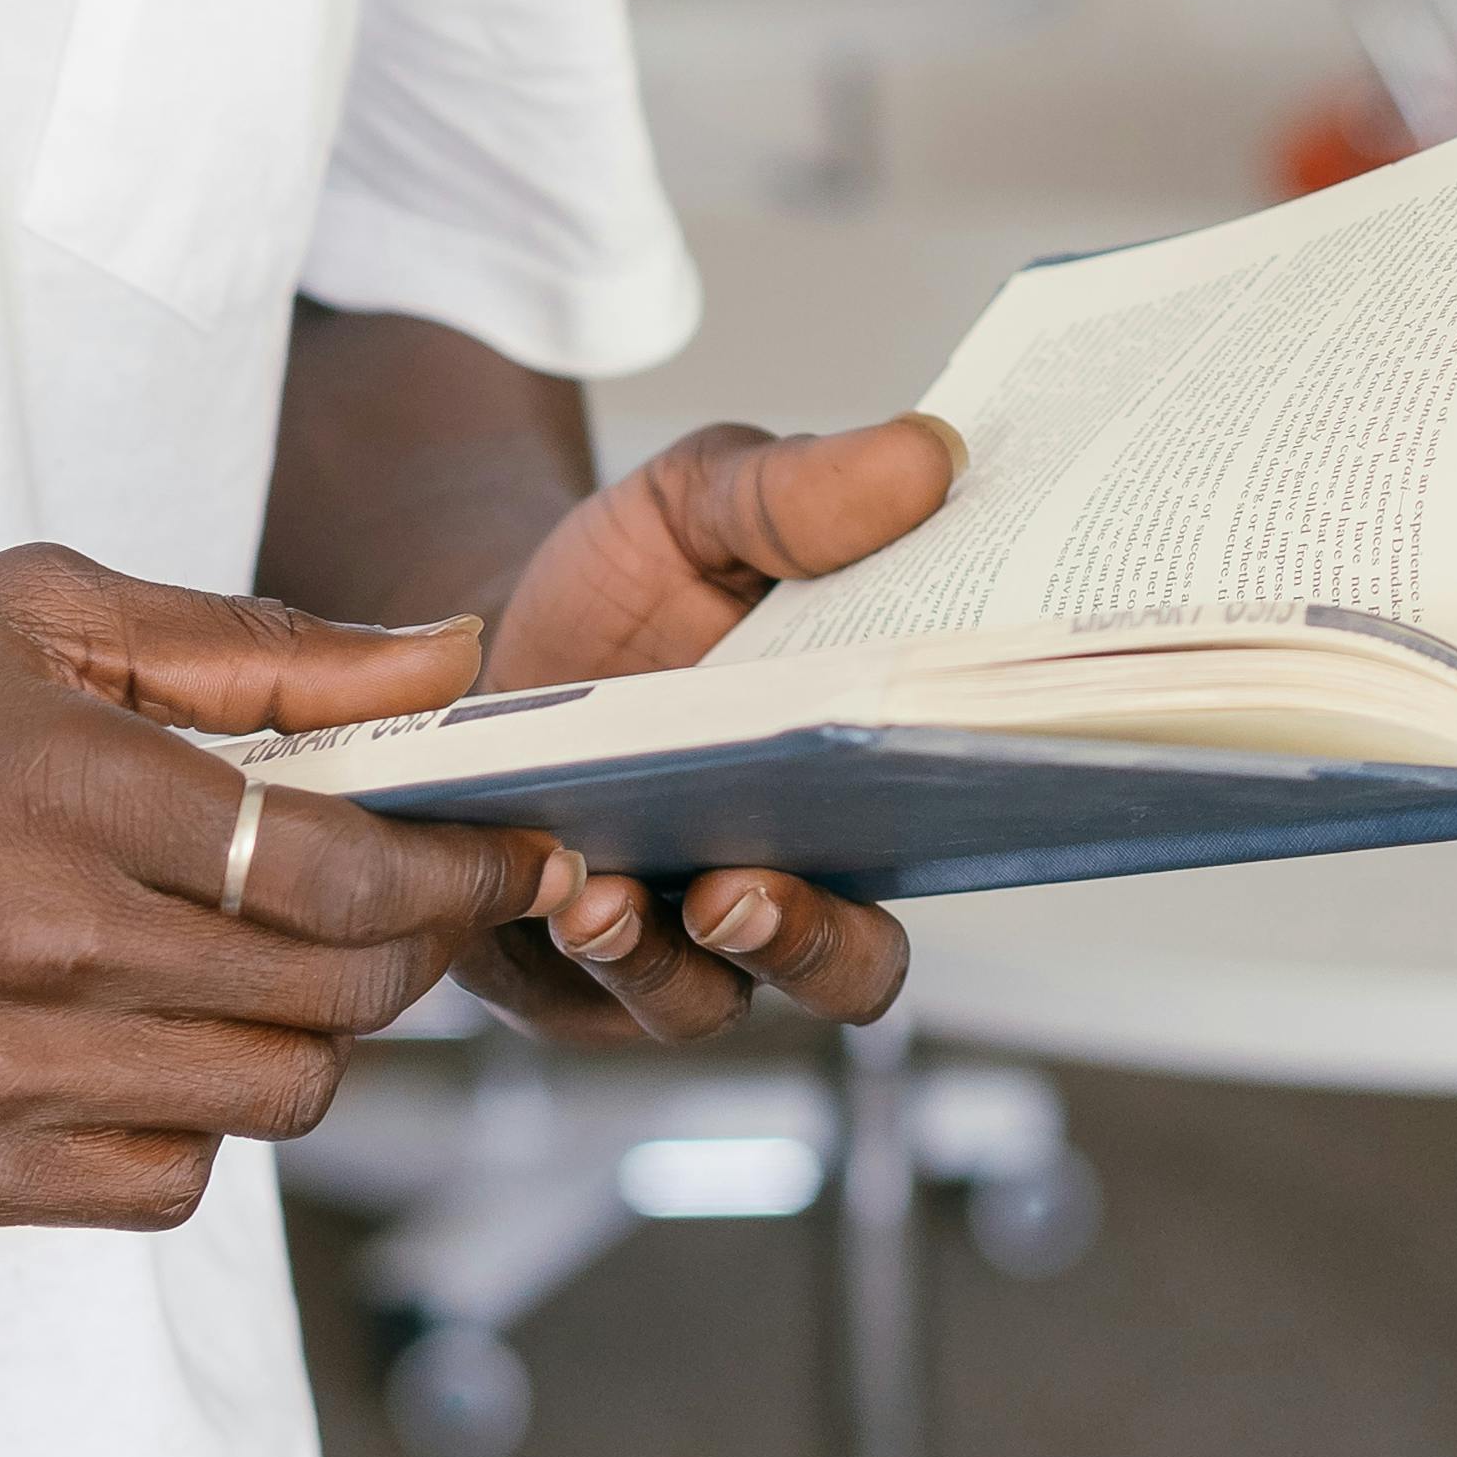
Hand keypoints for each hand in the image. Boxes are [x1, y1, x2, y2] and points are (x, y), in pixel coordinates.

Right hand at [0, 544, 584, 1233]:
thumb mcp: (31, 613)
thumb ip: (254, 648)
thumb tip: (445, 661)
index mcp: (65, 790)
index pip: (342, 871)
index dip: (459, 870)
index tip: (508, 850)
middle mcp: (39, 947)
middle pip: (331, 999)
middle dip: (411, 948)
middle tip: (412, 899)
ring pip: (269, 1100)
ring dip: (311, 1034)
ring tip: (270, 961)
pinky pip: (165, 1182)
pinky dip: (199, 1118)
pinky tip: (155, 1034)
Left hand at [456, 414, 957, 1051]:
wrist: (478, 633)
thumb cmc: (625, 586)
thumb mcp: (698, 502)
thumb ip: (797, 491)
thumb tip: (929, 453)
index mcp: (857, 792)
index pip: (947, 834)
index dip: (978, 817)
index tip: (962, 771)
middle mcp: (784, 890)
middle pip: (840, 969)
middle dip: (805, 942)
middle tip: (751, 886)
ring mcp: (672, 946)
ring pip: (699, 1002)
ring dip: (665, 963)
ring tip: (612, 897)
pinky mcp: (560, 976)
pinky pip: (576, 998)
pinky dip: (567, 956)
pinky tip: (548, 889)